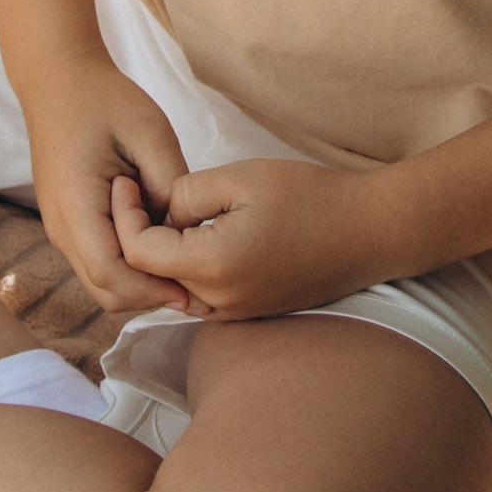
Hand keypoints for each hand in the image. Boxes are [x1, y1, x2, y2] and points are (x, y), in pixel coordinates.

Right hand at [26, 67, 196, 315]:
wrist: (59, 81)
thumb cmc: (105, 100)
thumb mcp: (150, 133)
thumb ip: (169, 185)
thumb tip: (185, 232)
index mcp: (76, 203)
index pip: (111, 272)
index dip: (153, 289)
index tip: (193, 290)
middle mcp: (61, 225)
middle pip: (105, 289)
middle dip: (151, 297)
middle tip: (198, 292)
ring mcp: (60, 227)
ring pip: (101, 281)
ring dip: (141, 285)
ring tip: (186, 274)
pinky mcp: (69, 223)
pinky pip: (99, 262)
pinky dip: (130, 269)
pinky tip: (163, 253)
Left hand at [116, 157, 388, 321]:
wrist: (368, 231)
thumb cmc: (309, 197)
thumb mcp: (240, 178)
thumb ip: (186, 193)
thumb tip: (162, 212)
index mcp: (212, 265)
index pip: (136, 252)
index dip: (123, 215)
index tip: (125, 180)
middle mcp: (219, 301)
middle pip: (151, 274)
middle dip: (137, 234)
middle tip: (138, 191)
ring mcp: (236, 314)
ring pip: (172, 287)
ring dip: (162, 254)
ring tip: (163, 210)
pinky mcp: (249, 313)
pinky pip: (200, 295)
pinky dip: (187, 268)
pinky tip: (198, 233)